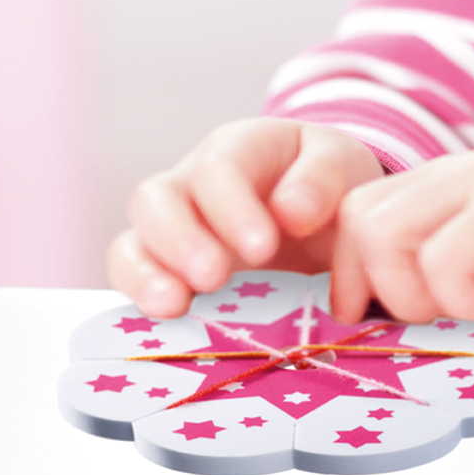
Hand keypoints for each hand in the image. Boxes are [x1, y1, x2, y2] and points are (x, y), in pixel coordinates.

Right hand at [107, 118, 387, 316]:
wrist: (325, 214)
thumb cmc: (329, 186)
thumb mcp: (343, 167)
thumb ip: (324, 180)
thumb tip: (290, 212)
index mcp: (239, 148)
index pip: (217, 167)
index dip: (232, 208)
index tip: (264, 250)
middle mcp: (192, 183)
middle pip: (155, 198)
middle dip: (180, 239)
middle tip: (214, 278)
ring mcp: (172, 228)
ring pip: (131, 240)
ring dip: (146, 275)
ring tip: (174, 307)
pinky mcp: (165, 271)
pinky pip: (132, 281)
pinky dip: (139, 301)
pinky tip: (164, 326)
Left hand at [324, 149, 473, 324]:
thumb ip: (447, 285)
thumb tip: (377, 342)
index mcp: (452, 185)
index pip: (351, 214)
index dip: (351, 277)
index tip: (388, 328)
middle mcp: (464, 173)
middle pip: (356, 221)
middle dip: (376, 291)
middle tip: (434, 325)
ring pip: (388, 234)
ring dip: (420, 297)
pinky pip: (451, 255)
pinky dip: (467, 299)